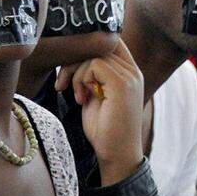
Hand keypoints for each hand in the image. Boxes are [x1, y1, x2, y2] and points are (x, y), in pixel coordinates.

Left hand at [57, 40, 144, 185]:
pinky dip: (80, 80)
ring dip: (75, 74)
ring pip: (93, 55)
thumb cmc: (105, 129)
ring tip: (76, 95)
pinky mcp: (121, 84)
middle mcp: (133, 71)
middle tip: (62, 84)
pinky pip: (93, 65)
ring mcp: (129, 77)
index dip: (87, 48)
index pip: (111, 42)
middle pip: (99, 45)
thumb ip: (93, 75)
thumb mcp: (97, 95)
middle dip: (74, 61)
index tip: (70, 68)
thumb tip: (75, 57)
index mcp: (130, 73)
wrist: (117, 153)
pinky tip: (81, 99)